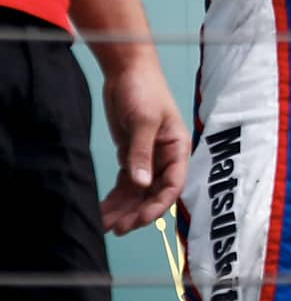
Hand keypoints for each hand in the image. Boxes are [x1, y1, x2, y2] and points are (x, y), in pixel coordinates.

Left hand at [100, 60, 188, 234]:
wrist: (127, 71)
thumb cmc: (145, 89)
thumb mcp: (144, 121)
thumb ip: (141, 153)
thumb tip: (140, 183)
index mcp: (178, 148)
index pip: (172, 184)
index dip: (158, 205)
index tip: (140, 220)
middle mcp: (165, 157)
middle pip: (153, 194)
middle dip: (137, 213)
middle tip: (117, 228)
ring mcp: (148, 158)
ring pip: (137, 192)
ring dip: (123, 209)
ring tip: (103, 224)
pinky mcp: (131, 156)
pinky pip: (124, 184)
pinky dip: (114, 198)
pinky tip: (102, 210)